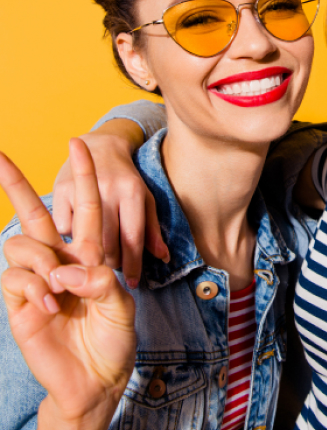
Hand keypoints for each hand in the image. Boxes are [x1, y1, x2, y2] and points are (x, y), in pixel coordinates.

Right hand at [1, 139, 136, 422]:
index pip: (85, 208)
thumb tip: (67, 270)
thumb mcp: (122, 306)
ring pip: (21, 244)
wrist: (95, 378)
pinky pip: (17, 278)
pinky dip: (35, 289)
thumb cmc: (113, 338)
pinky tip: (51, 309)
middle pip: (34, 214)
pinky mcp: (20, 302)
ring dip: (42, 261)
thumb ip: (102, 283)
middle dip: (17, 184)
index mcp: (91, 255)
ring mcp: (37, 281)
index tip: (77, 143)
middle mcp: (60, 261)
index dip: (82, 176)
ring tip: (60, 291)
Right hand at [53, 124, 167, 287]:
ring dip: (90, 258)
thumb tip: (164, 258)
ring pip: (84, 240)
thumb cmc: (127, 179)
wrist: (100, 146)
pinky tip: (76, 240)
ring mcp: (82, 189)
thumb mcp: (145, 199)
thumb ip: (153, 230)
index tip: (133, 283)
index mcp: (134, 192)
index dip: (134, 265)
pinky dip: (70, 240)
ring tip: (96, 262)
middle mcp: (109, 190)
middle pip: (108, 243)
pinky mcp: (60, 190)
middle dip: (111, 264)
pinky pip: (64, 230)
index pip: (133, 238)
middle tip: (113, 272)